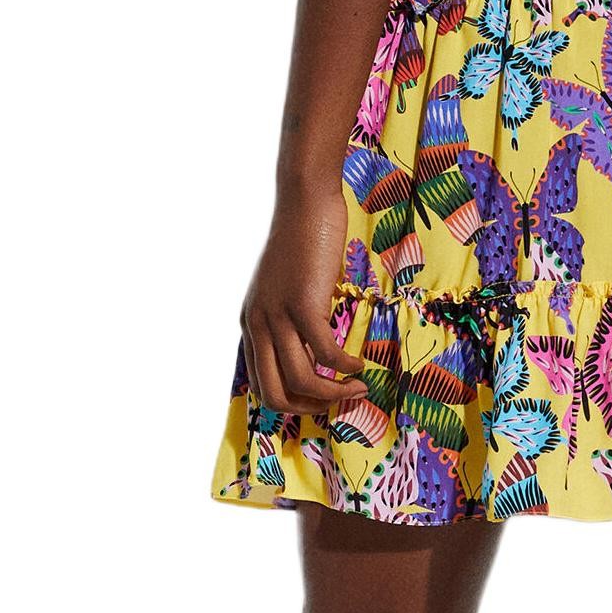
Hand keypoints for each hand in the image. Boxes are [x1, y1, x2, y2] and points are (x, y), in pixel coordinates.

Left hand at [238, 181, 371, 415]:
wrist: (305, 204)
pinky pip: (324, 353)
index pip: (261, 385)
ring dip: (334, 393)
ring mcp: (277, 315)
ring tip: (359, 386)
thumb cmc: (303, 243)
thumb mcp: (286, 289)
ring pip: (301, 380)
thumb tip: (313, 350)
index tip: (324, 398)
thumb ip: (291, 320)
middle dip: (309, 409)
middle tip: (339, 401)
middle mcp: (257, 324)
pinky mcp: (303, 304)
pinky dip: (345, 366)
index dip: (294, 403)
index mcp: (251, 324)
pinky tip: (360, 363)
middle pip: (273, 394)